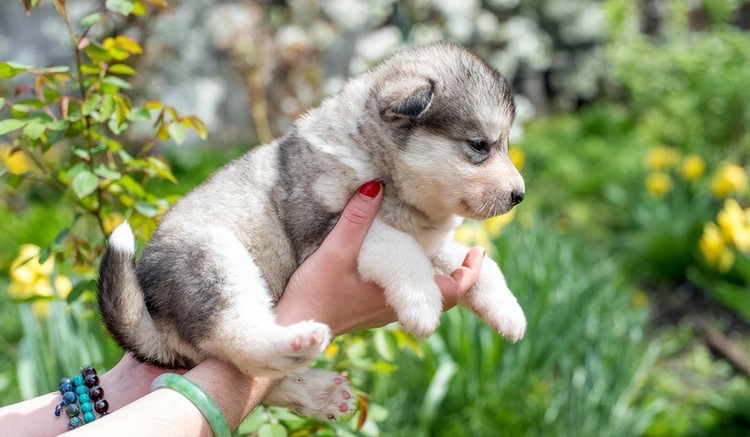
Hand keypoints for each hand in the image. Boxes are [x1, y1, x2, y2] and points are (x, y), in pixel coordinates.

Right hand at [276, 180, 484, 334]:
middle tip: (470, 251)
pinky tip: (405, 266)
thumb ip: (356, 219)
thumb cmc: (314, 294)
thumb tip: (375, 185)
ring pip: (424, 299)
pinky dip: (416, 283)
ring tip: (441, 253)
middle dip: (460, 276)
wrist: (289, 330)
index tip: (479, 251)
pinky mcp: (367, 313)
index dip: (470, 274)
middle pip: (443, 297)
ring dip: (438, 280)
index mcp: (397, 295)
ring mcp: (381, 313)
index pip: (451, 291)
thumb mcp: (334, 250)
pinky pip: (403, 299)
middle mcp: (395, 308)